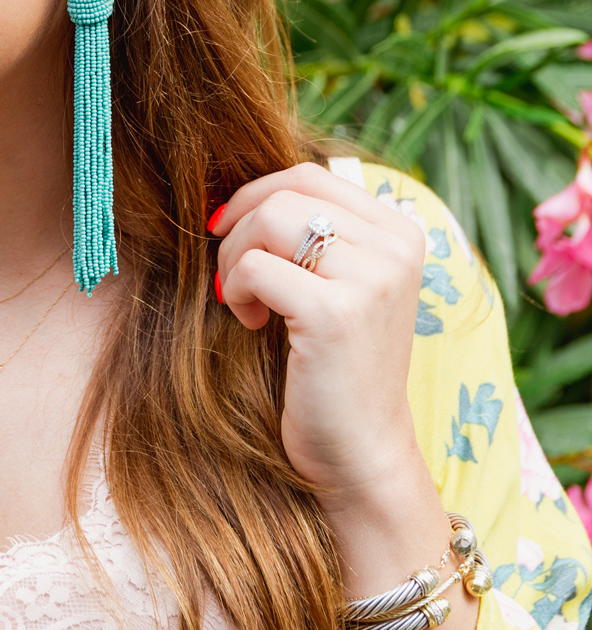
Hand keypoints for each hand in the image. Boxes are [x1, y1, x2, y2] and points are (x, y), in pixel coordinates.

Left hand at [211, 162, 428, 510]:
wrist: (361, 452)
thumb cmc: (335, 370)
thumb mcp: (337, 288)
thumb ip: (313, 236)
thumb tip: (242, 192)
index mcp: (402, 232)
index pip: (311, 176)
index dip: (255, 195)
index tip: (227, 232)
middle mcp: (397, 246)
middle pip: (287, 193)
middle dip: (239, 229)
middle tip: (232, 278)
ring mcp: (372, 277)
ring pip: (270, 220)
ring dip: (236, 259)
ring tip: (244, 301)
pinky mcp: (337, 312)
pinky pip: (257, 268)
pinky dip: (237, 291)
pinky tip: (251, 323)